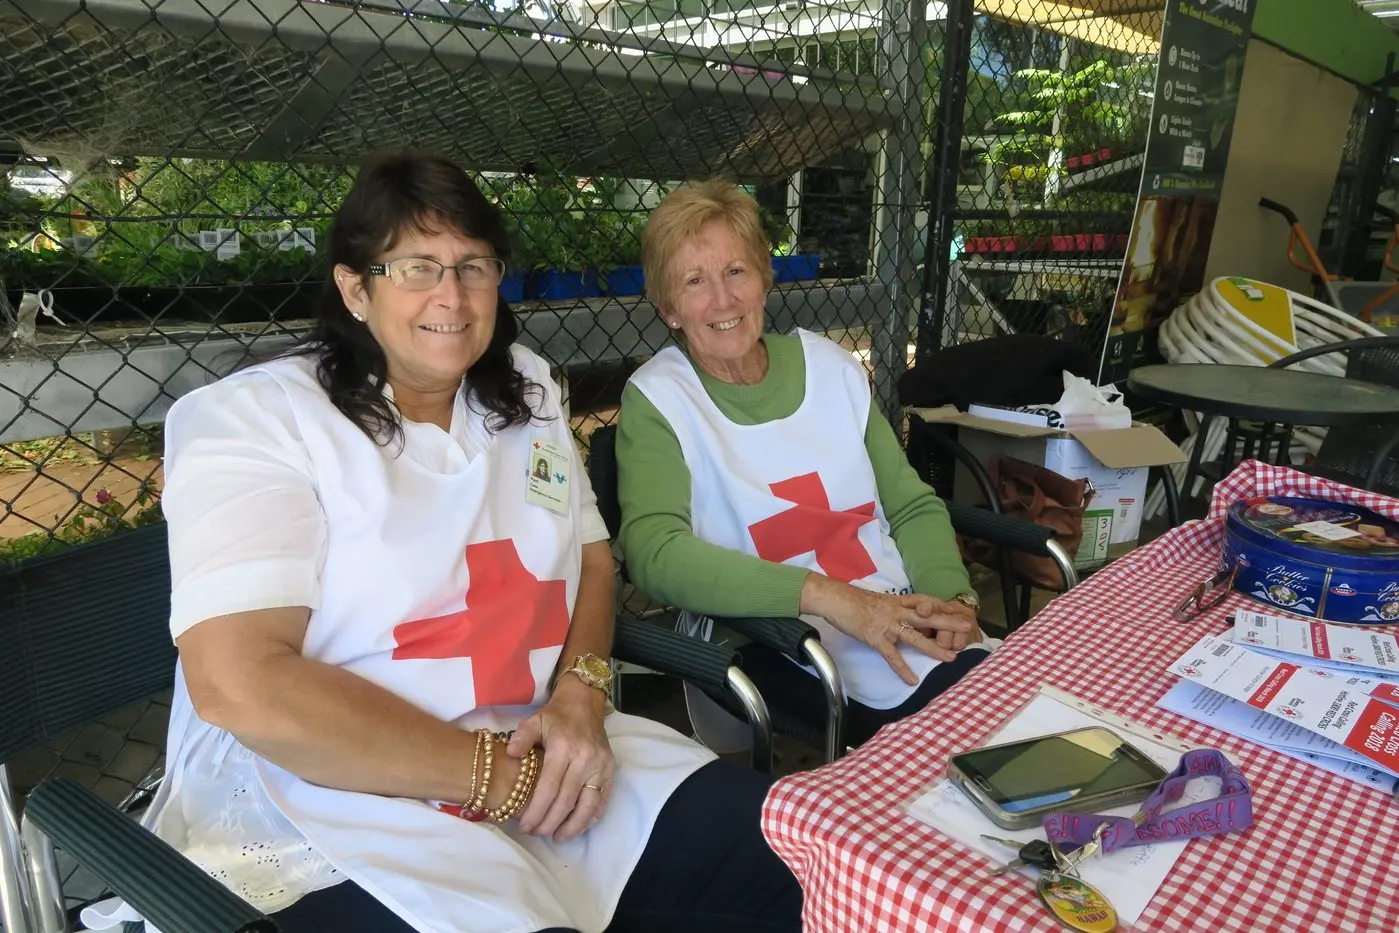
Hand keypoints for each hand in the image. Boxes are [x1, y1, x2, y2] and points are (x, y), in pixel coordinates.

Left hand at [509, 675, 613, 840]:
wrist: (585, 702)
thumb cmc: (556, 715)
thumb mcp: (534, 720)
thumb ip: (522, 737)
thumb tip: (511, 753)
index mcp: (564, 748)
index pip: (549, 789)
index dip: (536, 812)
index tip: (524, 826)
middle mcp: (585, 759)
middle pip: (567, 802)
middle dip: (550, 823)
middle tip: (536, 834)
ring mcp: (601, 766)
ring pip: (589, 806)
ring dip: (573, 827)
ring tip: (558, 837)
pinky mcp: (611, 770)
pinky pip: (603, 800)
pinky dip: (591, 817)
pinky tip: (578, 826)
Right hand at [800, 576, 972, 684]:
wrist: (836, 600)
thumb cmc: (855, 601)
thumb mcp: (881, 601)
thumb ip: (896, 608)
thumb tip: (907, 616)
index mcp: (899, 601)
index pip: (926, 601)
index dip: (944, 606)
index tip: (960, 610)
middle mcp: (897, 611)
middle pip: (928, 616)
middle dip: (949, 622)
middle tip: (968, 627)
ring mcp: (887, 625)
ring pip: (915, 637)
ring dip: (934, 648)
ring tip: (950, 658)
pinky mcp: (876, 637)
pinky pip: (892, 656)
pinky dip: (902, 668)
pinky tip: (911, 680)